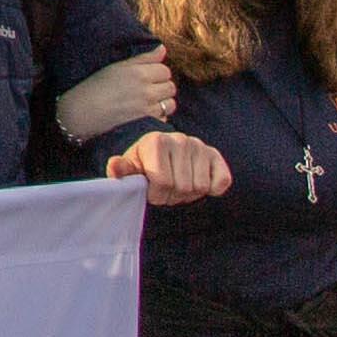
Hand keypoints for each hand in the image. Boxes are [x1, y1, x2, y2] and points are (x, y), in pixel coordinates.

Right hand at [57, 49, 177, 140]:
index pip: (165, 69)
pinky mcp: (145, 122)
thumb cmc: (96, 86)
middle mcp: (146, 89)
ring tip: (150, 102)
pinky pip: (163, 117)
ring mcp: (147, 107)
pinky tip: (146, 114)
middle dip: (162, 87)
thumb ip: (143, 58)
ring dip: (163, 102)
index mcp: (139, 72)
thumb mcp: (118, 67)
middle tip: (148, 90)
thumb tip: (163, 49)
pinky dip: (158, 116)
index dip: (157, 73)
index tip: (147, 77)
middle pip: (170, 86)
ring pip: (170, 103)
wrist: (82, 112)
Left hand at [109, 131, 231, 205]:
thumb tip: (114, 165)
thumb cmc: (143, 165)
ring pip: (200, 187)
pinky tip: (198, 184)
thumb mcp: (129, 168)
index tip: (151, 192)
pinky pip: (222, 181)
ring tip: (177, 186)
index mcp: (156, 142)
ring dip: (188, 195)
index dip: (157, 195)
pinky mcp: (215, 155)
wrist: (161, 155)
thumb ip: (121, 170)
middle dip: (171, 196)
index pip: (162, 182)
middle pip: (182, 187)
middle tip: (165, 191)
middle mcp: (180, 139)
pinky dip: (213, 189)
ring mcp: (199, 146)